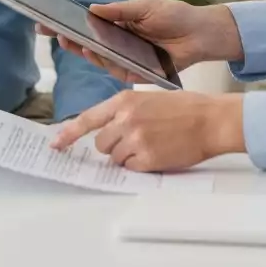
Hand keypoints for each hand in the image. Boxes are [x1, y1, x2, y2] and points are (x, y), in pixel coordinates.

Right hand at [37, 0, 243, 82]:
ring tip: (71, 40)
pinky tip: (95, 52)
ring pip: (100, 59)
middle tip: (52, 33)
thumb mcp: (144, 7)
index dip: (68, 25)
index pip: (88, 27)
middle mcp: (119, 44)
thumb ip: (119, 10)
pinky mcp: (138, 73)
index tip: (47, 21)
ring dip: (84, 51)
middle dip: (69, 40)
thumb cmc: (175, 15)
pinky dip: (105, 62)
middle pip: (88, 45)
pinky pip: (117, 70)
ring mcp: (127, 59)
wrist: (201, 32)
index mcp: (119, 26)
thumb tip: (91, 9)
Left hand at [50, 90, 245, 171]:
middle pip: (100, 144)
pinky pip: (132, 168)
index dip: (69, 134)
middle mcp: (125, 119)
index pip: (87, 119)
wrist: (210, 120)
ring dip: (128, 156)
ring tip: (151, 144)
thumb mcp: (148, 98)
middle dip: (112, 146)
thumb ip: (124, 111)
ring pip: (115, 158)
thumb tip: (106, 130)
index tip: (55, 145)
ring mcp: (135, 140)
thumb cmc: (184, 108)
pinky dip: (141, 165)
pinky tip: (158, 153)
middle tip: (135, 140)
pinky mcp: (148, 159)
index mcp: (124, 101)